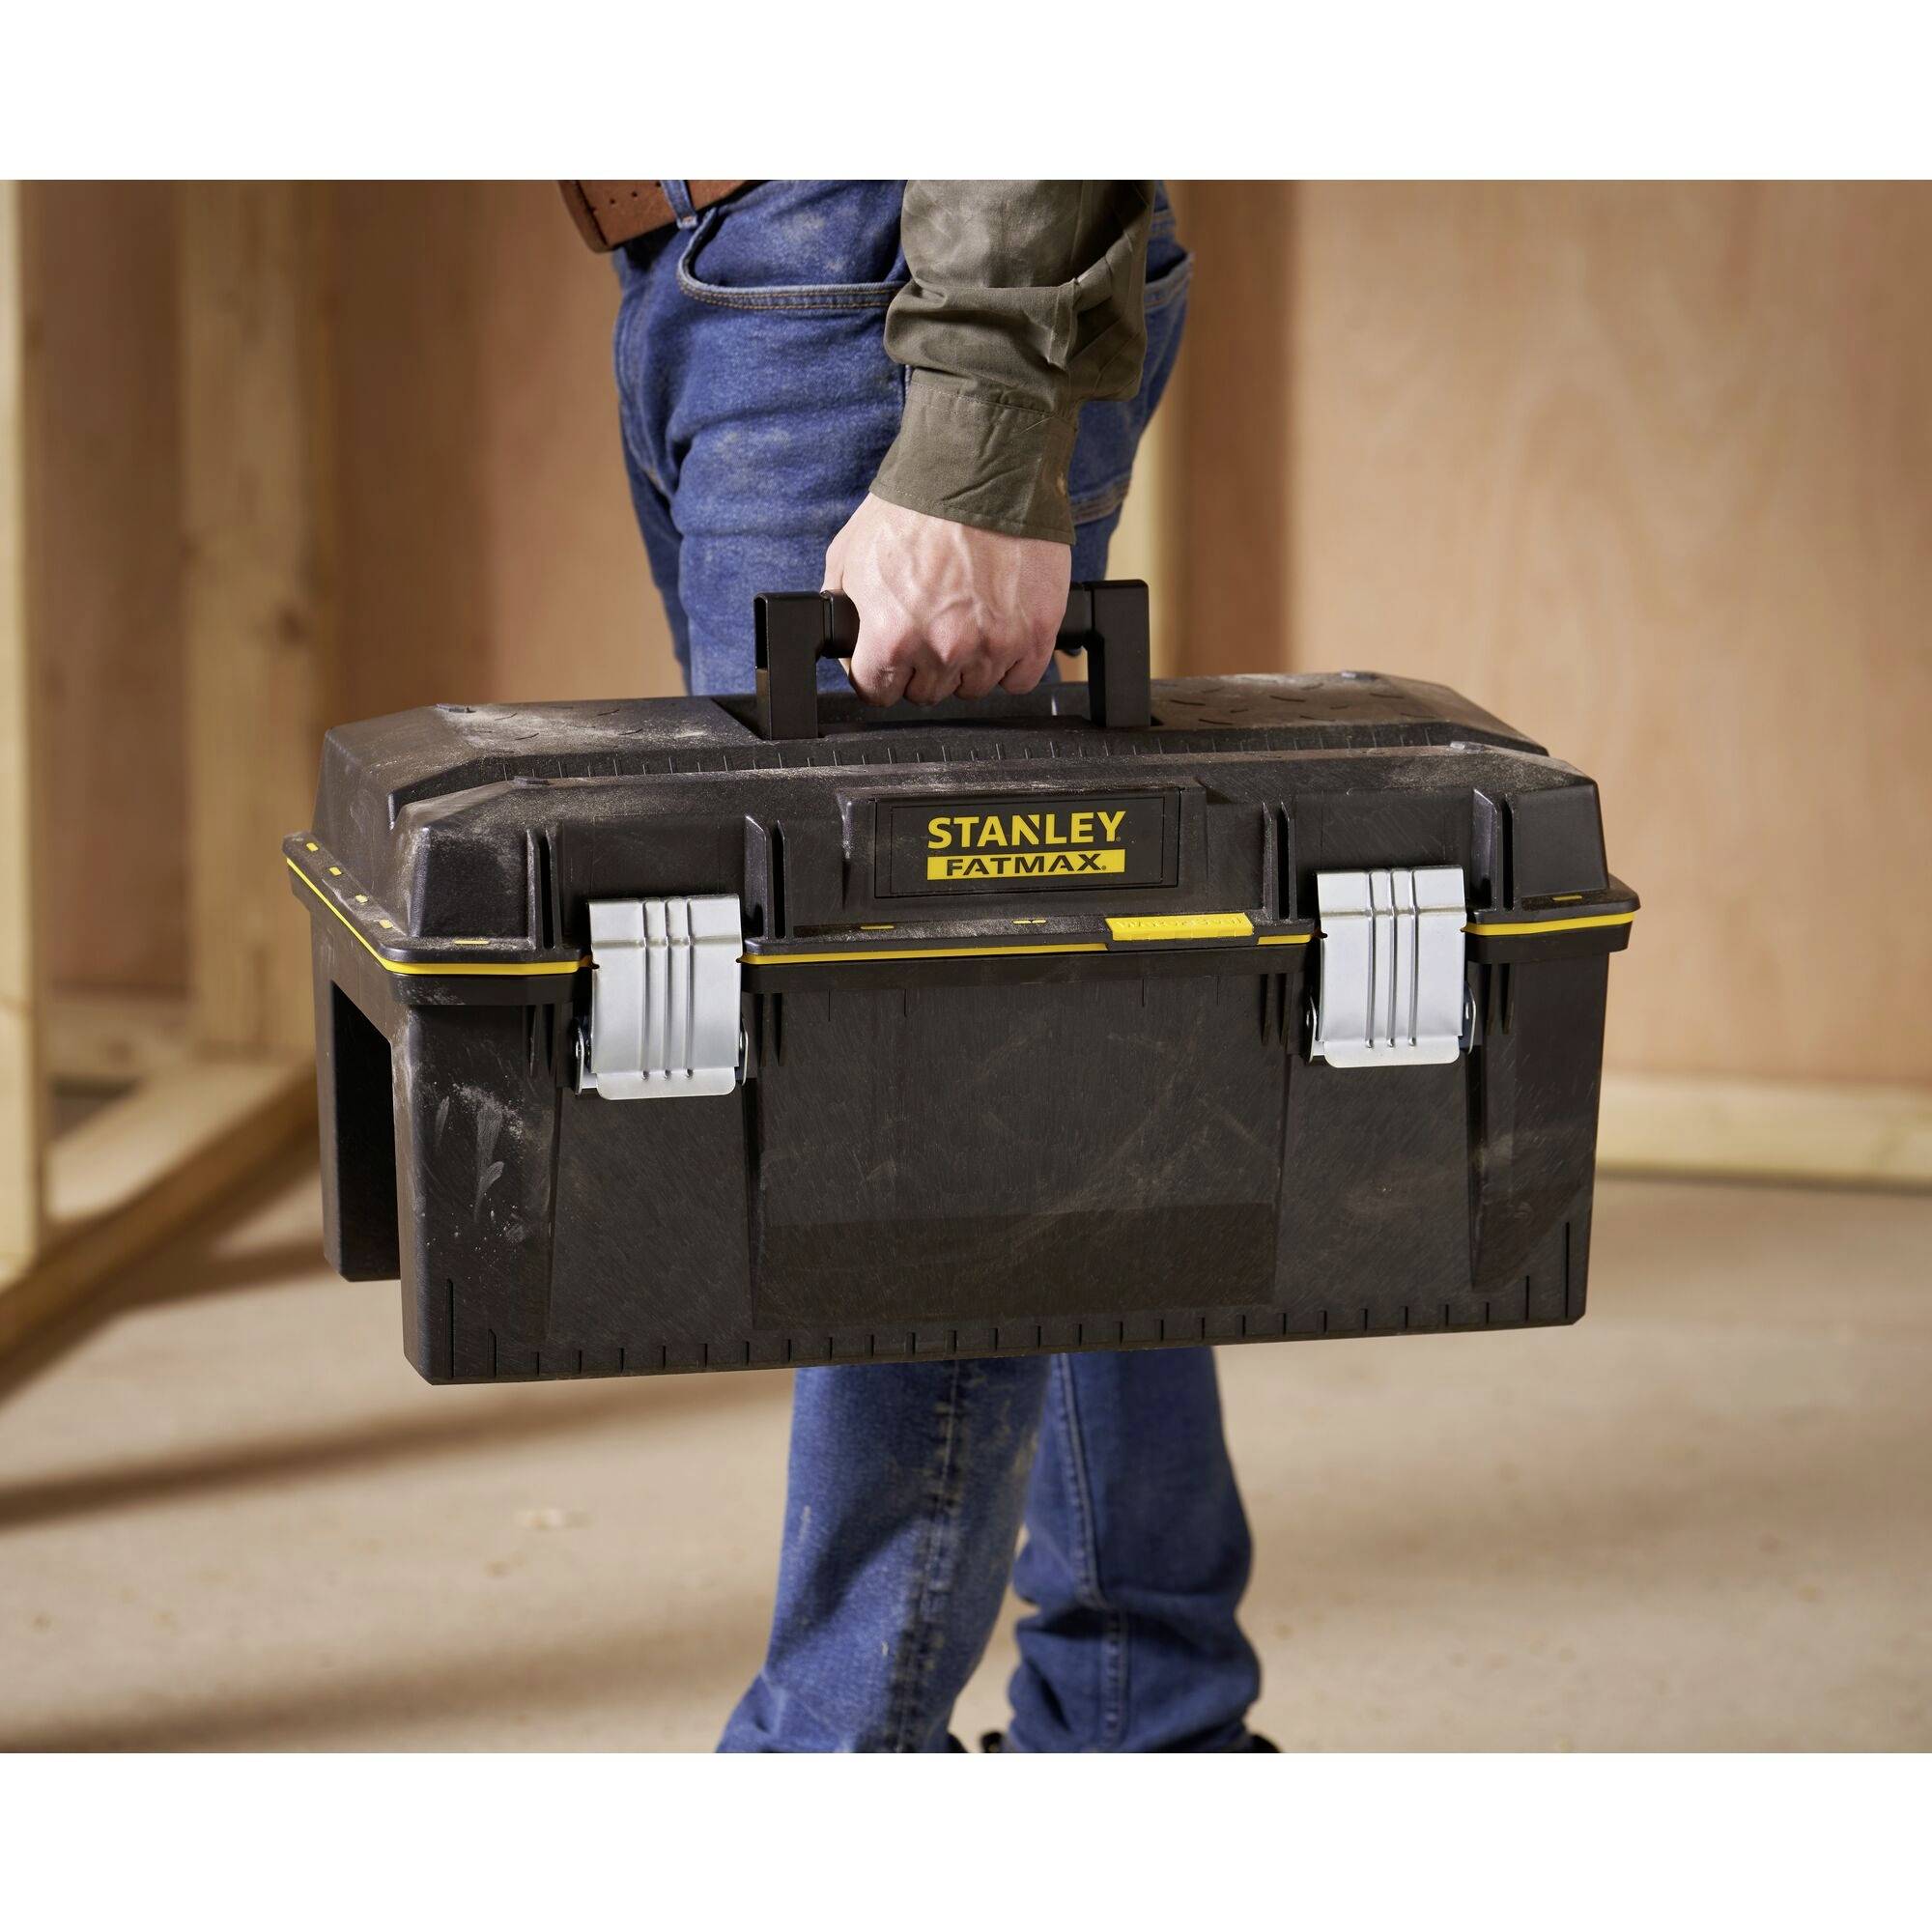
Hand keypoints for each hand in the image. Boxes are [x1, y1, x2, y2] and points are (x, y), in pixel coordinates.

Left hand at [822, 494, 1070, 704]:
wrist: (981, 472)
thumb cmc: (915, 507)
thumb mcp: (850, 552)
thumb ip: (841, 604)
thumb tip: (842, 635)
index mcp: (892, 638)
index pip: (877, 692)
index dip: (880, 671)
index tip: (890, 656)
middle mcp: (943, 651)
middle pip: (927, 692)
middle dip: (924, 664)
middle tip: (932, 623)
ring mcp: (994, 646)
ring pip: (975, 687)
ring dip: (969, 663)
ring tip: (968, 618)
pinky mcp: (1035, 634)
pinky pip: (1021, 678)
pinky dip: (1012, 661)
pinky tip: (1001, 628)